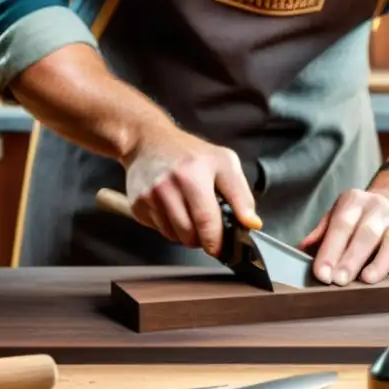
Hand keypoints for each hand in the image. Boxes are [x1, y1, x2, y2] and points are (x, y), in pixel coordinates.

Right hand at [123, 124, 260, 256]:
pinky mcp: (137, 205)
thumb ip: (241, 195)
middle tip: (206, 225)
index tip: (221, 247)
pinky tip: (172, 209)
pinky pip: (159, 230)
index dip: (216, 241)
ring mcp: (149, 197)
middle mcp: (167, 186)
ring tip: (189, 213)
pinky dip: (169, 227)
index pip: (207, 221)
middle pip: (189, 235)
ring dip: (185, 234)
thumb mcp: (224, 163)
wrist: (147, 141)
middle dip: (202, 238)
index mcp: (193, 175)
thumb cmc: (190, 153)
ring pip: (173, 237)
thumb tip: (252, 224)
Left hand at [299, 170, 388, 284]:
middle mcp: (378, 208)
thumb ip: (322, 231)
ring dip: (380, 262)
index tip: (322, 273)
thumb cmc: (363, 214)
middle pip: (365, 234)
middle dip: (351, 259)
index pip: (340, 226)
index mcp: (354, 201)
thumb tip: (301, 250)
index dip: (330, 251)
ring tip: (368, 279)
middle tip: (339, 281)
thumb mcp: (340, 212)